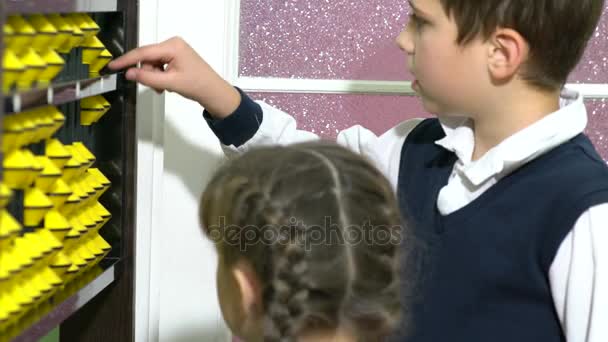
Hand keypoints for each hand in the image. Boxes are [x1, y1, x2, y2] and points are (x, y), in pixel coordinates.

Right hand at [108, 37, 239, 118]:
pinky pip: (159, 65)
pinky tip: (167, 84)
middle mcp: (173, 44)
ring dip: (154, 77)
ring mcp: (174, 50)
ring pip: (152, 64)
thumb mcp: (170, 83)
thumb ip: (148, 78)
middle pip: (147, 58)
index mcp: (172, 46)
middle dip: (148, 74)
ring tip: (165, 88)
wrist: (214, 92)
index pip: (143, 52)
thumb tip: (129, 73)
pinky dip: (159, 76)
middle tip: (157, 88)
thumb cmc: (197, 85)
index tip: (112, 66)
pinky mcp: (176, 57)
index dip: (126, 60)